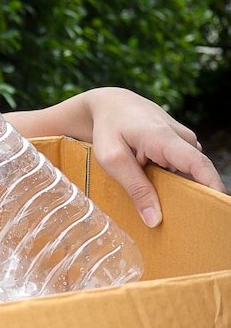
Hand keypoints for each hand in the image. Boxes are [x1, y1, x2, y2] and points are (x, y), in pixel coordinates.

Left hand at [0, 87, 227, 227]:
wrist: (111, 104)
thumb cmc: (108, 130)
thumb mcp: (112, 160)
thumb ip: (134, 188)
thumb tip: (155, 220)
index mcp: (163, 138)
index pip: (198, 164)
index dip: (212, 187)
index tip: (219, 208)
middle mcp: (181, 137)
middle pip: (197, 172)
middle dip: (194, 197)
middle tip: (184, 224)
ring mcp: (183, 139)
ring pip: (189, 171)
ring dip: (181, 188)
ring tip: (170, 211)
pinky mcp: (179, 144)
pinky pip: (183, 167)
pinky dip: (174, 179)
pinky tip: (161, 191)